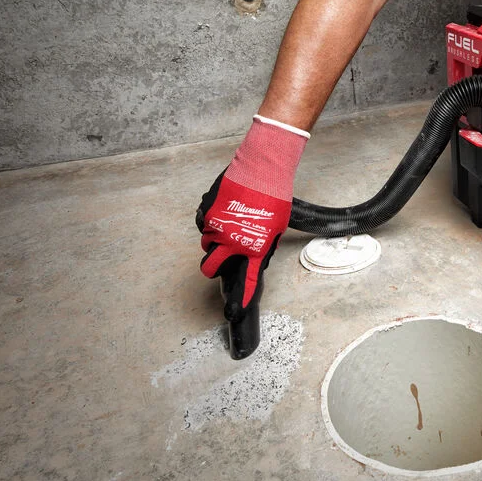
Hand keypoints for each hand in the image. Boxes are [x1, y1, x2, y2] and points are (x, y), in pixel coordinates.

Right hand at [197, 171, 290, 320]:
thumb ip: (264, 246)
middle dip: (212, 269)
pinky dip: (211, 223)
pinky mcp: (206, 211)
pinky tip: (224, 212)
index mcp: (253, 247)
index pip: (246, 280)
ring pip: (207, 244)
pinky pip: (203, 225)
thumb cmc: (274, 196)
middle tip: (219, 261)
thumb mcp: (277, 227)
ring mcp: (216, 226)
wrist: (262, 169)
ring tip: (230, 225)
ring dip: (215, 241)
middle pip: (210, 268)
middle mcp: (232, 241)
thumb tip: (258, 258)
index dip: (240, 298)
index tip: (236, 311)